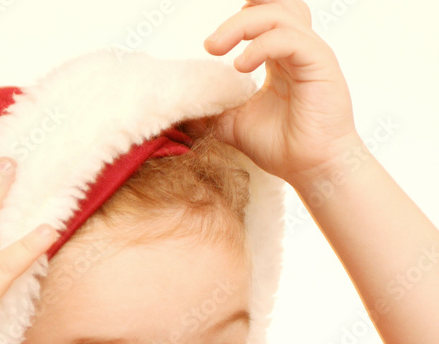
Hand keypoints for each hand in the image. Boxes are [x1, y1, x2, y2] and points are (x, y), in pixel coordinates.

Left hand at [204, 0, 358, 186]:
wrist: (313, 170)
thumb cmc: (283, 148)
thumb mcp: (235, 125)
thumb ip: (213, 110)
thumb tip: (182, 109)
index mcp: (281, 57)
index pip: (263, 14)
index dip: (237, 21)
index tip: (210, 48)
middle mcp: (297, 48)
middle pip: (271, 5)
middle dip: (236, 19)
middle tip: (210, 45)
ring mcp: (310, 52)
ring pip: (278, 13)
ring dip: (243, 24)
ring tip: (217, 49)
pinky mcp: (319, 62)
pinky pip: (287, 38)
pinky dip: (260, 46)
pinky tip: (240, 66)